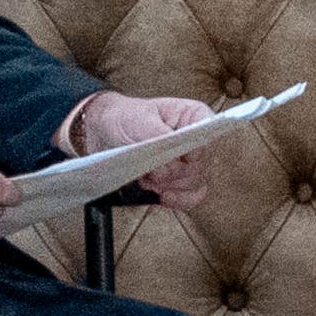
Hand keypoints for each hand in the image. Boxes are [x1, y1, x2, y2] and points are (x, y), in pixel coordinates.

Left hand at [69, 94, 222, 201]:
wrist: (106, 134)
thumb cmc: (125, 119)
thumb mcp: (138, 121)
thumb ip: (158, 138)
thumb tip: (171, 166)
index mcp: (193, 116)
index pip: (210, 131)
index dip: (199, 147)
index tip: (185, 157)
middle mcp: (198, 140)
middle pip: (202, 164)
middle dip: (175, 172)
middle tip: (151, 170)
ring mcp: (192, 163)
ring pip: (196, 183)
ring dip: (170, 185)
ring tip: (147, 178)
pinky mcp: (183, 182)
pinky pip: (192, 197)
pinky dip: (177, 199)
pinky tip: (161, 195)